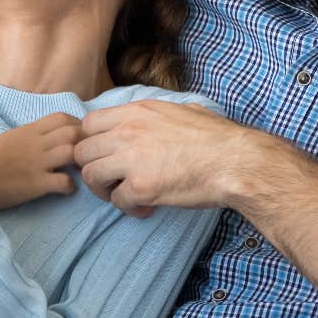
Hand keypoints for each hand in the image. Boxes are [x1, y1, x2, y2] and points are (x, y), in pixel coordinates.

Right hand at [0, 112, 80, 210]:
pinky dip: (70, 187)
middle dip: (85, 143)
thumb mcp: (9, 139)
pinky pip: (64, 182)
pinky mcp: (35, 184)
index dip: (77, 125)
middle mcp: (35, 144)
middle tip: (86, 156)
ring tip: (79, 172)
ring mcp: (36, 163)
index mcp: (28, 131)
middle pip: (72, 132)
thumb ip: (29, 135)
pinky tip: (66, 190)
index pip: (61, 118)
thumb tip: (48, 137)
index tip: (80, 137)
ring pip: (72, 152)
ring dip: (81, 162)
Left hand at [75, 100, 276, 216]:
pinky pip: (117, 200)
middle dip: (93, 168)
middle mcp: (127, 132)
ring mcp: (132, 159)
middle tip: (111, 179)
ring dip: (104, 190)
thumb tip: (161, 115)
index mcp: (136, 111)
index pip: (88, 124)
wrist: (235, 161)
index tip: (104, 154)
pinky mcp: (141, 187)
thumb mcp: (183, 110)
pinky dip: (127, 207)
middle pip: (82, 151)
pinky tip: (145, 206)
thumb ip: (159, 113)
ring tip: (124, 194)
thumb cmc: (216, 137)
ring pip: (91, 176)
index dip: (92, 142)